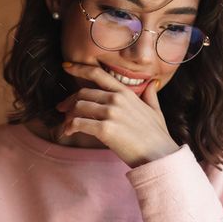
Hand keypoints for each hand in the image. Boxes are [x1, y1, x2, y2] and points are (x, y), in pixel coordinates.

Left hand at [56, 62, 179, 166]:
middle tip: (62, 110)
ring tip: (67, 126)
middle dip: (69, 102)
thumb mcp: (156, 111)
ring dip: (68, 117)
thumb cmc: (158, 136)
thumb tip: (152, 84)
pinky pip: (79, 123)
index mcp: (126, 93)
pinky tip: (69, 132)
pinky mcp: (105, 129)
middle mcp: (117, 99)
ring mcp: (111, 113)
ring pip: (78, 107)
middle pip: (83, 93)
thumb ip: (150, 96)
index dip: (79, 68)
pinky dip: (70, 127)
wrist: (160, 155)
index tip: (66, 66)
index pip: (98, 74)